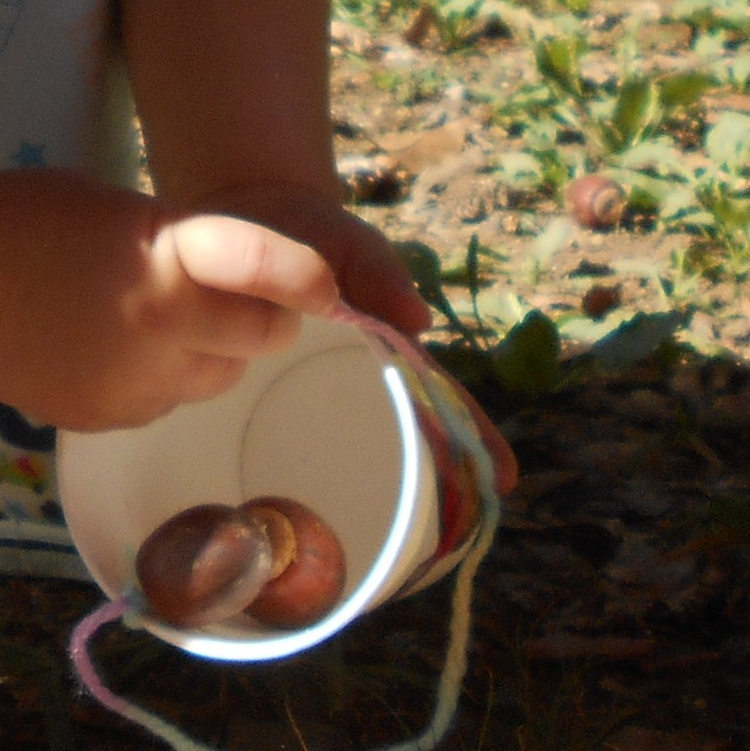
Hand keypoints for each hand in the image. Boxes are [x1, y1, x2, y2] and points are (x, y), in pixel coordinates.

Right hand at [0, 168, 360, 434]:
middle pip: (258, 341)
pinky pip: (161, 404)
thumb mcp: (125, 212)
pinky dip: (158, 380)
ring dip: (208, 353)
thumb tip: (236, 292)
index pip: (263, 269)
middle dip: (261, 320)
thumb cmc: (32, 219)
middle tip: (240, 299)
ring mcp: (133, 384)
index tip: (329, 289)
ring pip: (213, 381)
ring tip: (159, 322)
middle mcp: (161, 329)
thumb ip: (187, 251)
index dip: (304, 279)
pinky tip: (115, 350)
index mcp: (166, 262)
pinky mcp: (103, 420)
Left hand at [190, 180, 518, 491]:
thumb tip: (418, 320)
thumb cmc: (310, 230)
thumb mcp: (348, 243)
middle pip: (412, 426)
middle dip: (446, 470)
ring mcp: (326, 379)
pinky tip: (325, 500)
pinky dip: (323, 458)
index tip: (502, 476)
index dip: (473, 432)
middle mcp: (365, 368)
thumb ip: (380, 273)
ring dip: (387, 477)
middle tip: (467, 523)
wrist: (247, 217)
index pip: (440, 392)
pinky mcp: (285, 383)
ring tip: (411, 533)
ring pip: (365, 435)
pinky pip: (308, 425)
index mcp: (389, 339)